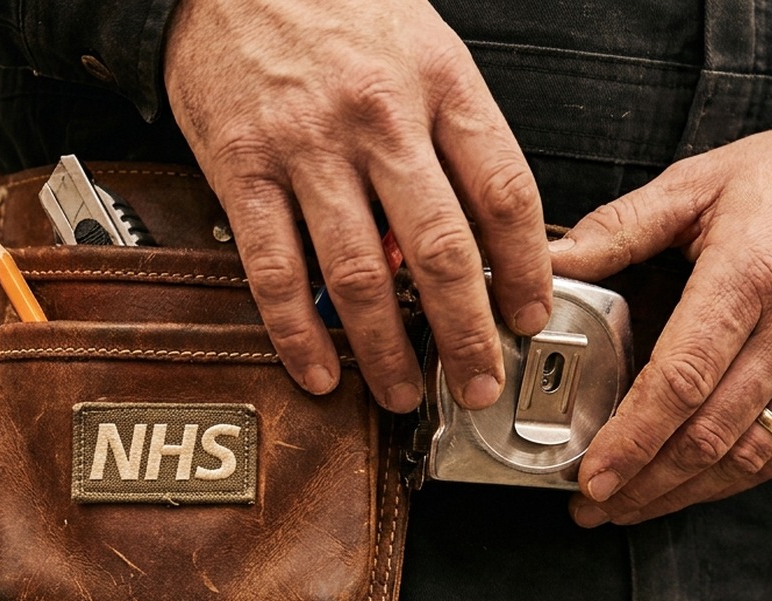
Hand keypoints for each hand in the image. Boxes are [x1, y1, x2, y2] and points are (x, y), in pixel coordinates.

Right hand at [163, 0, 552, 412]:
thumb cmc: (331, 7)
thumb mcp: (420, 47)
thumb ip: (449, 134)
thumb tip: (466, 237)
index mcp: (439, 82)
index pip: (505, 193)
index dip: (526, 270)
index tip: (530, 316)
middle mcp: (378, 118)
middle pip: (441, 251)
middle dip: (466, 335)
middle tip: (478, 382)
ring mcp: (306, 147)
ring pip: (360, 275)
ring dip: (385, 350)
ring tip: (401, 392)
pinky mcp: (241, 170)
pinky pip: (275, 271)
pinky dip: (298, 333)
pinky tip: (318, 369)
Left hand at [550, 120, 771, 526]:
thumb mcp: (698, 183)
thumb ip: (618, 228)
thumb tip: (548, 262)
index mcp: (749, 277)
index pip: (682, 380)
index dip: (632, 438)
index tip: (592, 474)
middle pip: (710, 433)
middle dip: (644, 482)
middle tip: (593, 505)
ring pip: (748, 456)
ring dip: (682, 493)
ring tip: (628, 508)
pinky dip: (732, 479)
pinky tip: (688, 488)